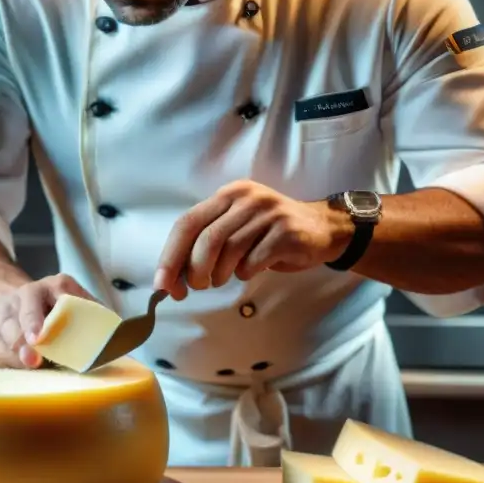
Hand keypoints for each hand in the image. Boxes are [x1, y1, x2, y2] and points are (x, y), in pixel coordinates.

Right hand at [0, 274, 96, 368]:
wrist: (13, 301)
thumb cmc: (53, 307)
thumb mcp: (74, 298)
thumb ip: (92, 312)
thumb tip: (116, 335)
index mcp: (42, 290)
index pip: (32, 305)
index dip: (34, 322)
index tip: (38, 338)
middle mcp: (16, 301)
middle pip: (13, 328)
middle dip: (23, 347)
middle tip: (33, 361)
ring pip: (1, 345)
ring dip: (15, 360)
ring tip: (29, 367)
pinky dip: (6, 365)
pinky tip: (18, 368)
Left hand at [153, 180, 353, 298]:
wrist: (322, 229)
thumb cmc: (268, 234)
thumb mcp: (235, 227)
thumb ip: (206, 242)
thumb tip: (173, 276)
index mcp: (227, 195)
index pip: (187, 223)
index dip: (170, 256)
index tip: (162, 284)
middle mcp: (246, 198)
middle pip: (206, 239)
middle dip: (194, 271)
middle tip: (196, 286)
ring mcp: (268, 213)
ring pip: (229, 250)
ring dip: (219, 274)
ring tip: (221, 279)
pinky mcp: (287, 232)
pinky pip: (254, 260)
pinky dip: (245, 273)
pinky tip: (249, 271)